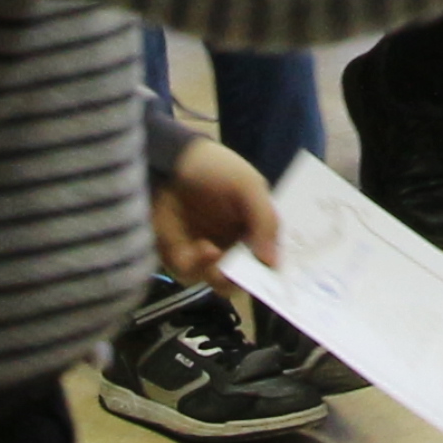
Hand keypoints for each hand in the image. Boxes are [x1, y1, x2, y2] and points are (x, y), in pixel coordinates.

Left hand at [151, 134, 277, 282]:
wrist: (169, 159)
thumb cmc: (215, 168)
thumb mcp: (248, 186)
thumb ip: (265, 221)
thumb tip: (274, 263)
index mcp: (255, 229)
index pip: (269, 259)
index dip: (271, 272)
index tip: (271, 278)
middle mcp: (233, 245)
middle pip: (245, 280)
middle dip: (244, 281)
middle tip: (240, 274)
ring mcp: (206, 253)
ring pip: (219, 283)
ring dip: (220, 275)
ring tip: (214, 251)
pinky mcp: (180, 256)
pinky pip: (191, 275)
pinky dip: (198, 268)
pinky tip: (201, 249)